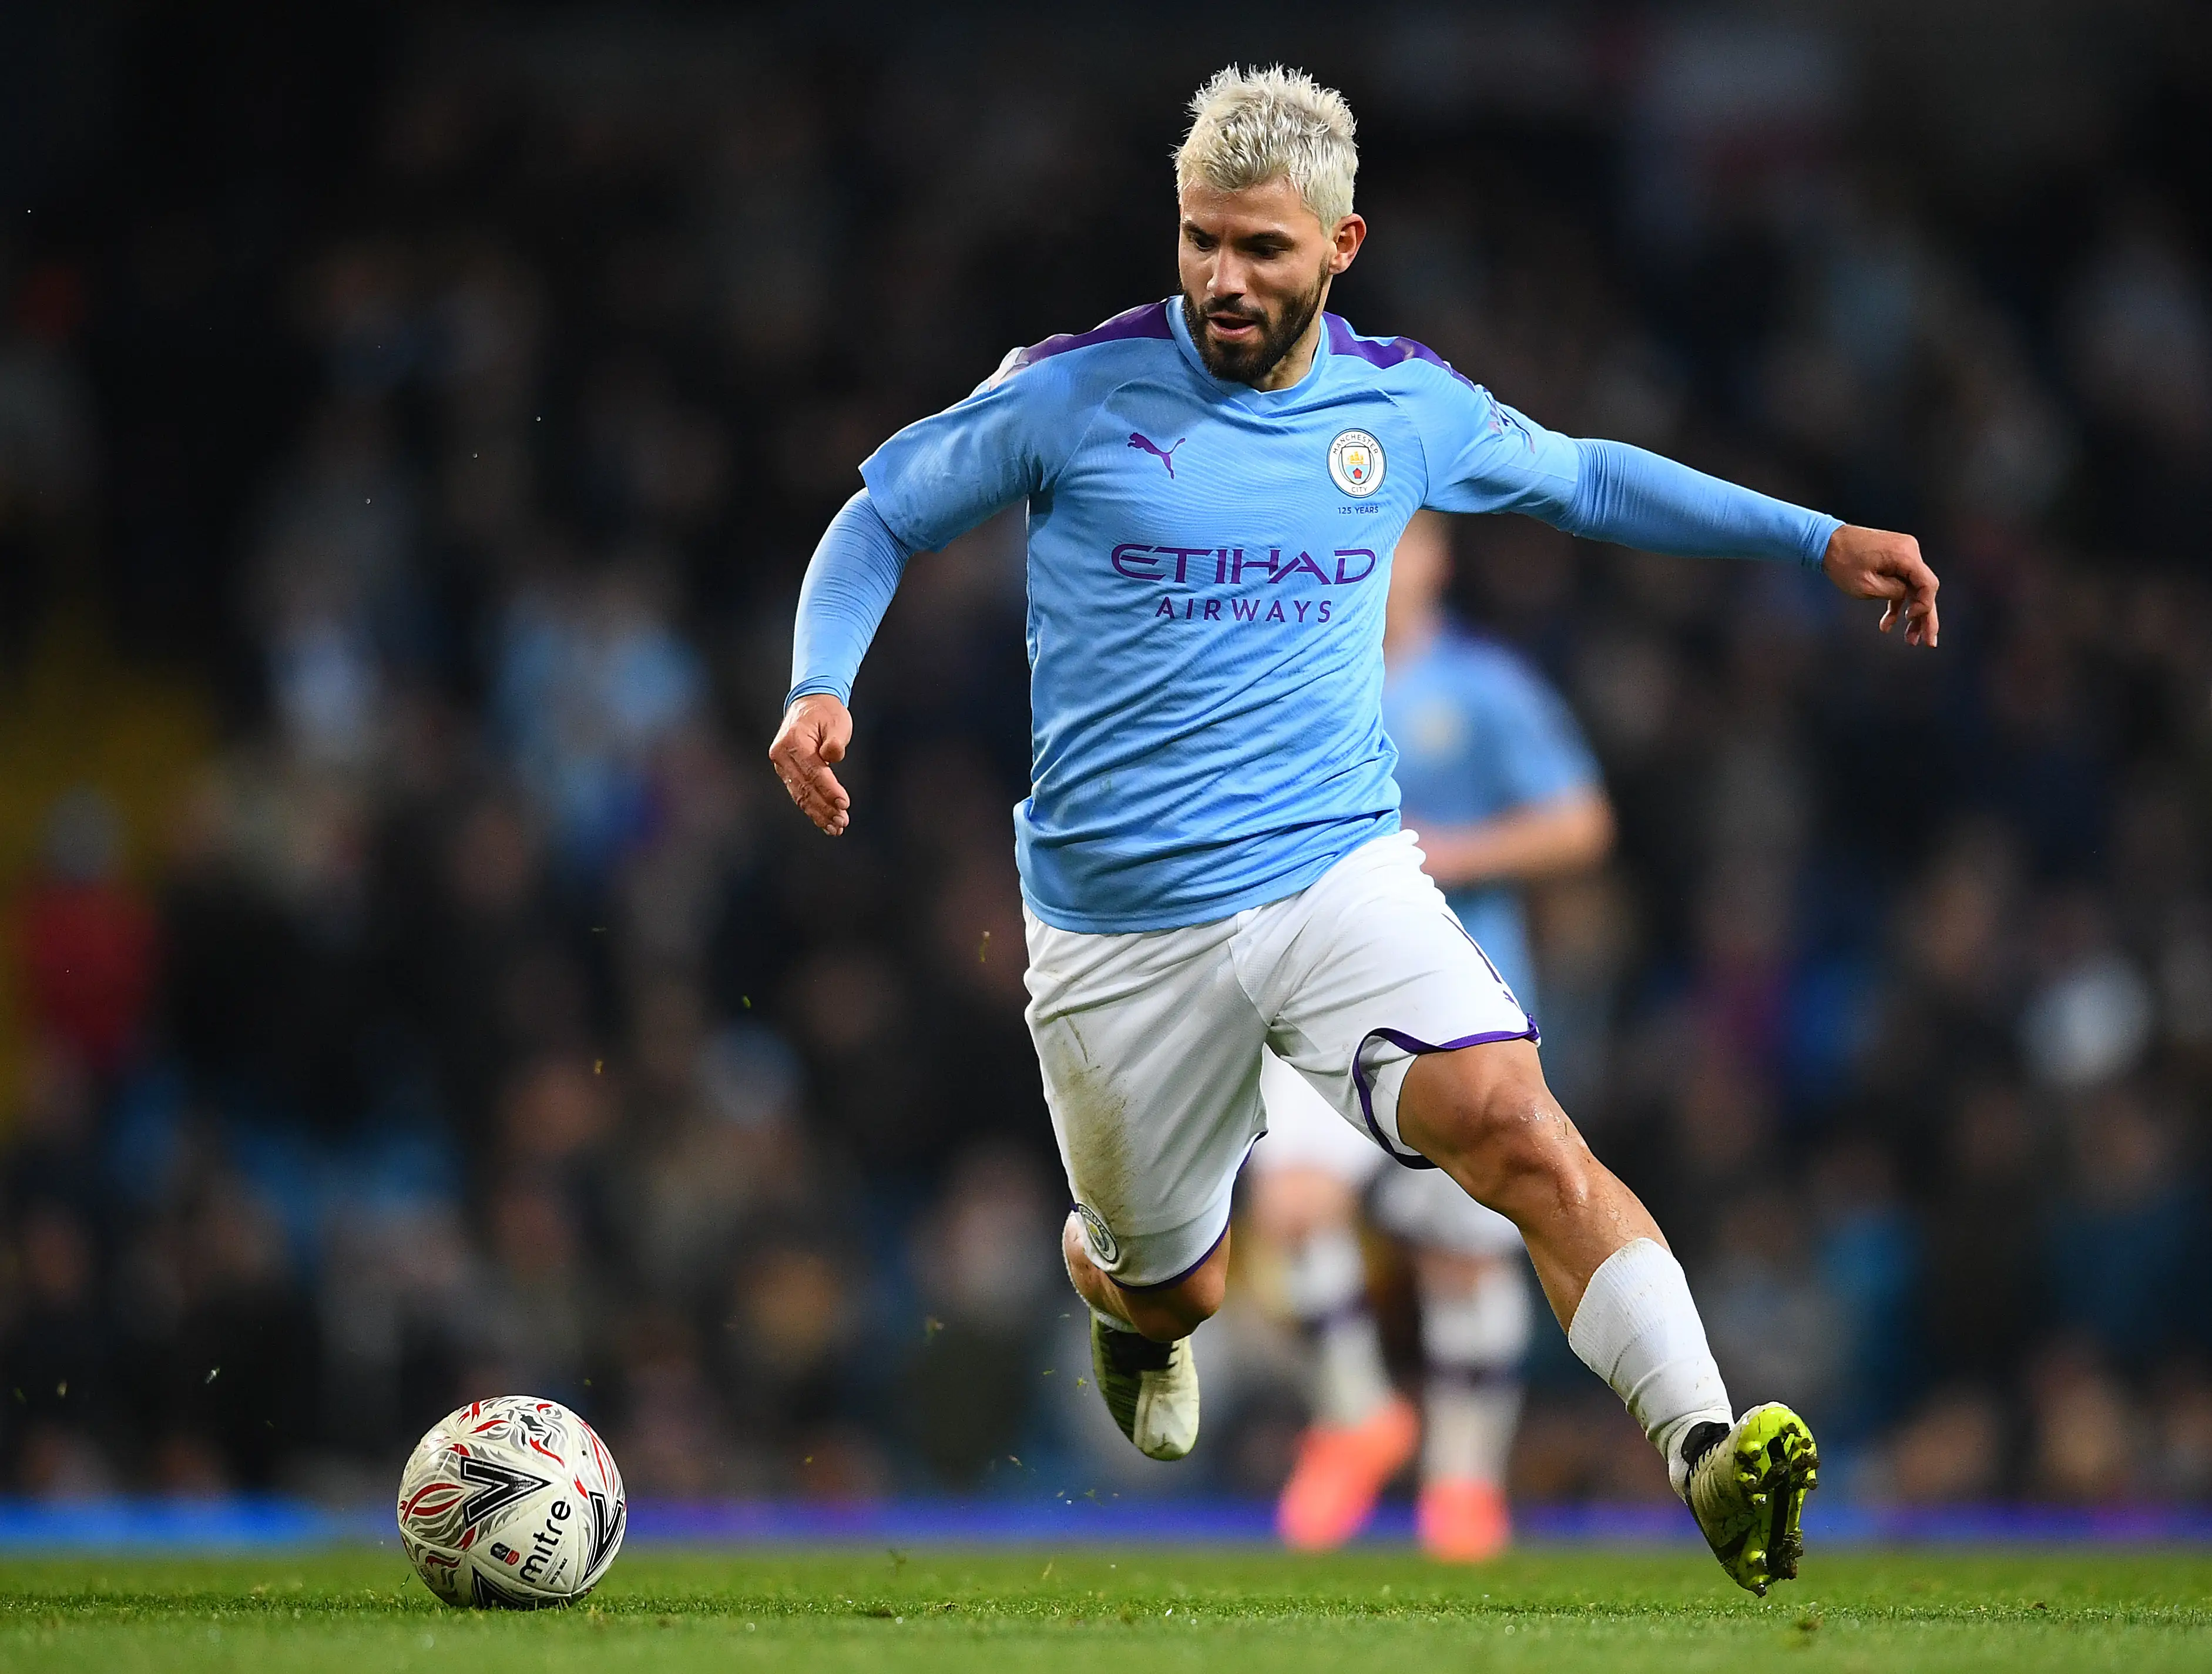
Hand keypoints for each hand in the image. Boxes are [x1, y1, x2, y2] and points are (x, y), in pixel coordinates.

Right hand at [768, 693, 853, 834]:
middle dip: (824, 808)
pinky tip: (825, 822)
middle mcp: (782, 755)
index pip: (813, 771)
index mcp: (793, 741)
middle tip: (842, 822)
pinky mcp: (787, 773)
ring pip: (800, 795)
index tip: (844, 803)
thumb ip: (835, 739)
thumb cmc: (825, 712)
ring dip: (818, 813)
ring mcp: (782, 766)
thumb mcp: (836, 720)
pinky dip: (813, 809)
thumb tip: (833, 756)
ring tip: (836, 827)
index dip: (829, 789)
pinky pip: (799, 794)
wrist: (809, 703)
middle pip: (804, 788)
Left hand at [1822, 524, 1939, 646]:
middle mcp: (1909, 551)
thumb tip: (1909, 599)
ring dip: (1911, 614)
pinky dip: (1897, 602)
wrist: (1825, 542)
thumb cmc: (1842, 561)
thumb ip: (1893, 593)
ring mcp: (1903, 554)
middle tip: (1928, 642)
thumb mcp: (1866, 585)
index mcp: (1905, 554)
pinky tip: (1888, 623)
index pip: (1928, 584)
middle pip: (1924, 588)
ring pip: (1913, 588)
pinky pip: (1901, 583)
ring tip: (1910, 639)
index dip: (1925, 606)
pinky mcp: (1894, 559)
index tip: (1910, 620)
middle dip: (1925, 617)